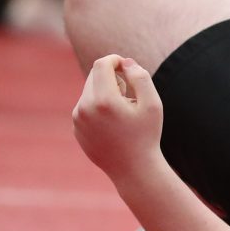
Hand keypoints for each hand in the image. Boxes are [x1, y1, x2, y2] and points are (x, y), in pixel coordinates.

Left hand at [73, 55, 164, 178]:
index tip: (126, 67)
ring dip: (104, 92)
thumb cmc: (146, 136)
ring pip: (88, 91)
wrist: (133, 170)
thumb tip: (125, 62)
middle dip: (110, 77)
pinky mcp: (76, 128)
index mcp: (104, 100)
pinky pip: (85, 107)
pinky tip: (113, 124)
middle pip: (93, 76)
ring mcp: (78, 119)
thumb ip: (140, 77)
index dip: (115, 60)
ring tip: (122, 111)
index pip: (102, 64)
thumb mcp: (153, 104)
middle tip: (128, 92)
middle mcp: (85, 108)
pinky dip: (98, 107)